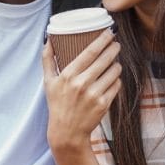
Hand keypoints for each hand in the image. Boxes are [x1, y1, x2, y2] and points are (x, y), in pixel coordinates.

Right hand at [41, 30, 121, 154]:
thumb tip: (48, 38)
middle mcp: (81, 84)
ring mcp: (94, 95)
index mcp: (68, 75)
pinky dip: (116, 80)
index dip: (102, 39)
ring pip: (114, 71)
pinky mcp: (104, 104)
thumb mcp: (48, 82)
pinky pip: (116, 85)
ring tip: (114, 62)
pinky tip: (113, 78)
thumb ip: (48, 59)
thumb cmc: (57, 104)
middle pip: (105, 59)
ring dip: (116, 64)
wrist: (67, 132)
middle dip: (114, 48)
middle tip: (117, 44)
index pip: (90, 52)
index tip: (109, 32)